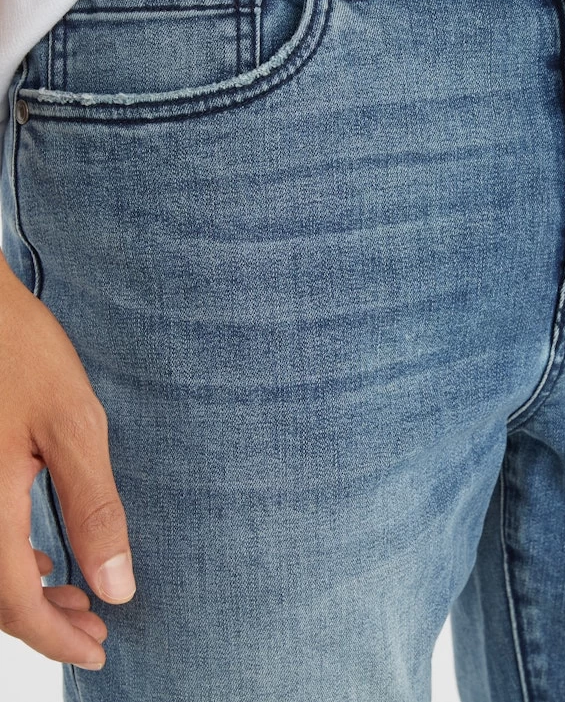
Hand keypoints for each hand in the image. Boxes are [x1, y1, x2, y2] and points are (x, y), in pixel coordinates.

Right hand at [0, 250, 135, 669]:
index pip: (14, 604)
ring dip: (24, 594)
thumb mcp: (73, 424)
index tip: (97, 649)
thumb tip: (116, 585)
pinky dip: (6, 560)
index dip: (56, 637)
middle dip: (44, 622)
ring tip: (74, 596)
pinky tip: (35, 553)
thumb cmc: (20, 351)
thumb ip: (93, 506)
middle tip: (94, 629)